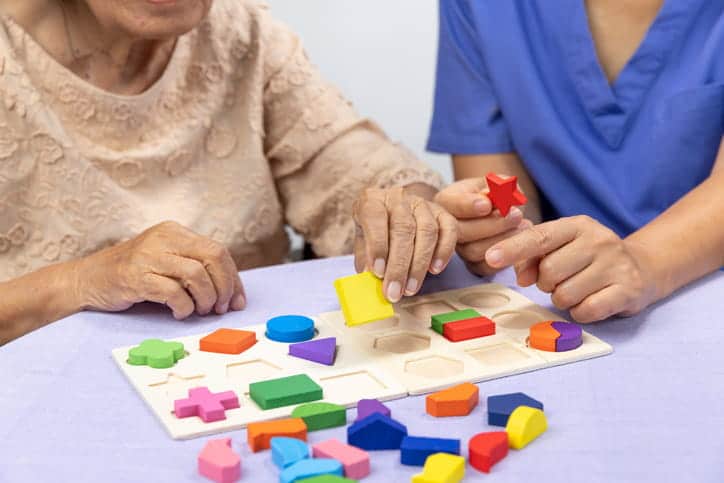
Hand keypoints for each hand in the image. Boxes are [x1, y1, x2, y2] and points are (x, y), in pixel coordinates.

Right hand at [76, 221, 245, 318]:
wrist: (87, 279)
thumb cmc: (134, 275)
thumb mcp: (167, 262)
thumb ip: (196, 270)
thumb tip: (232, 296)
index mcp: (175, 232)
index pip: (218, 251)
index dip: (233, 279)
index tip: (236, 301)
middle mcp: (164, 238)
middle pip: (213, 257)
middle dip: (224, 287)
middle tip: (220, 308)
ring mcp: (148, 255)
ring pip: (197, 274)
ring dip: (205, 299)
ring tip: (199, 310)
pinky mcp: (135, 276)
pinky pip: (173, 292)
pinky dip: (183, 307)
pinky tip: (178, 312)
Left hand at [352, 186, 456, 301]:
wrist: (396, 211)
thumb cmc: (376, 229)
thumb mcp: (362, 240)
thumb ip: (365, 256)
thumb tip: (370, 277)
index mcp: (373, 200)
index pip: (374, 217)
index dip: (377, 245)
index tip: (378, 272)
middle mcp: (398, 197)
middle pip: (403, 229)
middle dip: (399, 265)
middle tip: (394, 292)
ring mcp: (423, 204)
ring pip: (427, 231)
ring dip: (419, 264)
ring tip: (411, 288)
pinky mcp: (442, 212)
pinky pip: (449, 230)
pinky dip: (443, 252)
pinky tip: (435, 270)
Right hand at [434, 178, 528, 276]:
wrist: (500, 211)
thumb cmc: (496, 193)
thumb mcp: (497, 182)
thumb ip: (500, 184)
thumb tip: (499, 194)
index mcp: (447, 201)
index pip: (451, 204)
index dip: (468, 205)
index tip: (487, 204)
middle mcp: (446, 226)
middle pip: (461, 231)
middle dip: (491, 224)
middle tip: (516, 215)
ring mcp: (458, 248)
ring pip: (473, 251)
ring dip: (502, 239)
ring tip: (523, 226)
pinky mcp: (471, 264)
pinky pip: (484, 267)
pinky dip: (504, 257)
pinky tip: (518, 241)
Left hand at [485, 215, 657, 321]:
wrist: (641, 267)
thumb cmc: (587, 257)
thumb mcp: (561, 247)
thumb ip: (533, 256)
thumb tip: (521, 276)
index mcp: (577, 225)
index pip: (539, 237)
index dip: (513, 249)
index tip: (490, 258)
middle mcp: (599, 240)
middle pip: (549, 271)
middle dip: (546, 283)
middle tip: (559, 280)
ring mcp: (616, 265)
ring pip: (565, 294)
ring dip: (563, 298)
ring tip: (577, 289)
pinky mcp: (628, 290)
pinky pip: (586, 311)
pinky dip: (581, 312)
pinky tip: (591, 300)